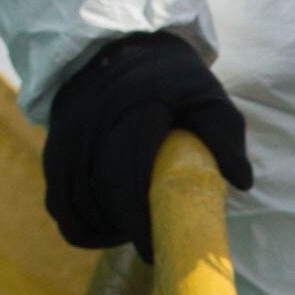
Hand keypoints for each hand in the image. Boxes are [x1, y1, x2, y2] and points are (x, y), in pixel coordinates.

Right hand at [42, 31, 253, 262]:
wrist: (115, 49)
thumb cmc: (169, 78)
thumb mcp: (206, 93)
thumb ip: (225, 134)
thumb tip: (242, 181)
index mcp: (132, 111)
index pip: (126, 174)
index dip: (137, 217)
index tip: (157, 245)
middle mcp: (90, 130)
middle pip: (96, 197)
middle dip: (124, 229)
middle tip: (154, 243)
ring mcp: (65, 144)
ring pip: (73, 207)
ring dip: (103, 230)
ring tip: (136, 231)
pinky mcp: (53, 156)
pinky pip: (59, 206)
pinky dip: (82, 225)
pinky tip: (110, 227)